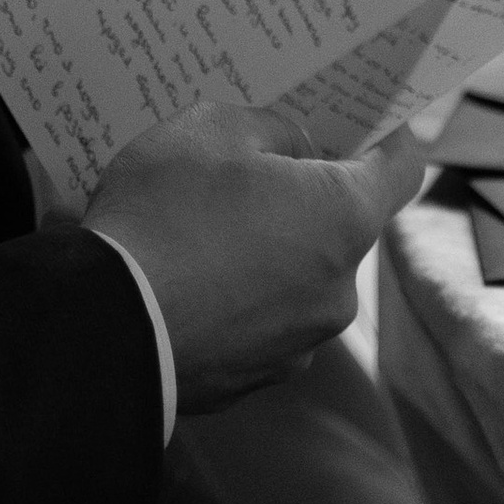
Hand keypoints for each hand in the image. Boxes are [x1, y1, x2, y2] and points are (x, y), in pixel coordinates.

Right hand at [82, 103, 426, 413]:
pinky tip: (181, 282)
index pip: (402, 170)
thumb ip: (272, 127)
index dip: (391, 139)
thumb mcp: (210, 128)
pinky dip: (231, 301)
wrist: (102, 327)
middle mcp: (338, 291)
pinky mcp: (253, 380)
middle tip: (246, 173)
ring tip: (195, 233)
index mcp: (344, 218)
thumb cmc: (162, 215)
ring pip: (294, 279)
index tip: (374, 124)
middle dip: (301, 199)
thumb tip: (294, 148)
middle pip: (339, 229)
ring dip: (263, 254)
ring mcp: (298, 345)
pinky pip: (254, 324)